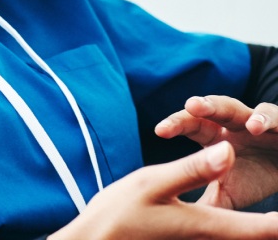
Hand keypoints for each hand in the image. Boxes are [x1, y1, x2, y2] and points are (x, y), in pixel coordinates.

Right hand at [49, 143, 277, 239]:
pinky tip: (228, 223)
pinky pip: (212, 237)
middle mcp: (204, 239)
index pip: (257, 228)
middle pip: (249, 236)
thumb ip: (192, 169)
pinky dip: (230, 229)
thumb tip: (230, 150)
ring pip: (231, 236)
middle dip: (268, 228)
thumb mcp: (152, 183)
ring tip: (265, 223)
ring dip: (251, 229)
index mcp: (203, 224)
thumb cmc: (118, 214)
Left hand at [156, 95, 277, 208]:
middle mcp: (232, 122)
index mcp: (214, 134)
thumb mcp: (228, 193)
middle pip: (211, 109)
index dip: (176, 125)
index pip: (191, 125)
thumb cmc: (254, 177)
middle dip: (201, 106)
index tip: (159, 131)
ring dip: (226, 107)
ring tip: (232, 118)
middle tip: (189, 105)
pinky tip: (257, 126)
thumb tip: (178, 224)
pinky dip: (266, 119)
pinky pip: (274, 117)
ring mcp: (255, 120)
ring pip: (238, 108)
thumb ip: (206, 204)